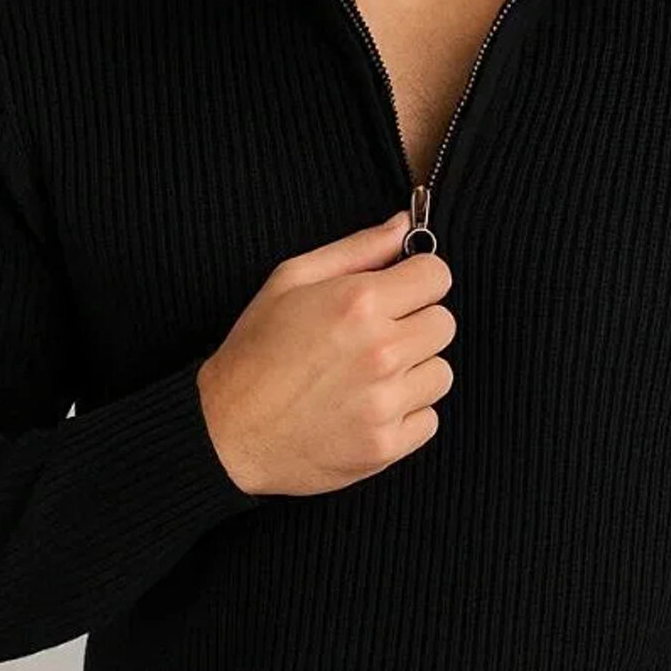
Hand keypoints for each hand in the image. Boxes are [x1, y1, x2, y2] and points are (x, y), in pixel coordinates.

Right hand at [197, 209, 455, 496]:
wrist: (226, 433)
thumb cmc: (254, 353)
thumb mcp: (290, 281)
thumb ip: (356, 249)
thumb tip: (402, 225)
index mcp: (357, 303)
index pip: (437, 275)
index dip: (418, 280)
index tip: (400, 292)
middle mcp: (379, 351)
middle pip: (444, 323)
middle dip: (416, 324)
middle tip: (376, 337)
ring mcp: (385, 402)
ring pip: (441, 372)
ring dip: (413, 372)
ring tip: (368, 376)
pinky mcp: (386, 445)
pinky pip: (429, 419)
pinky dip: (405, 415)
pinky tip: (367, 408)